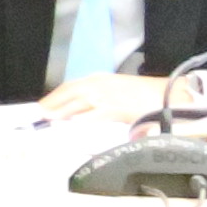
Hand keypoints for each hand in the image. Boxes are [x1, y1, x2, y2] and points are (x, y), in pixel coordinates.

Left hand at [40, 72, 169, 124]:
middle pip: (69, 94)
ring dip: (61, 114)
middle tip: (38, 118)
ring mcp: (108, 96)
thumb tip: (79, 115)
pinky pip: (95, 115)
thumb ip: (98, 101)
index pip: (69, 87)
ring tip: (48, 122)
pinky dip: (82, 121)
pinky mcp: (118, 109)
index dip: (53, 97)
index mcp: (99, 79)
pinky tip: (72, 126)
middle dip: (51, 105)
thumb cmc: (143, 95)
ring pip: (78, 104)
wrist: (168, 93)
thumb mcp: (116, 91)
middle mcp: (100, 85)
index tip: (41, 108)